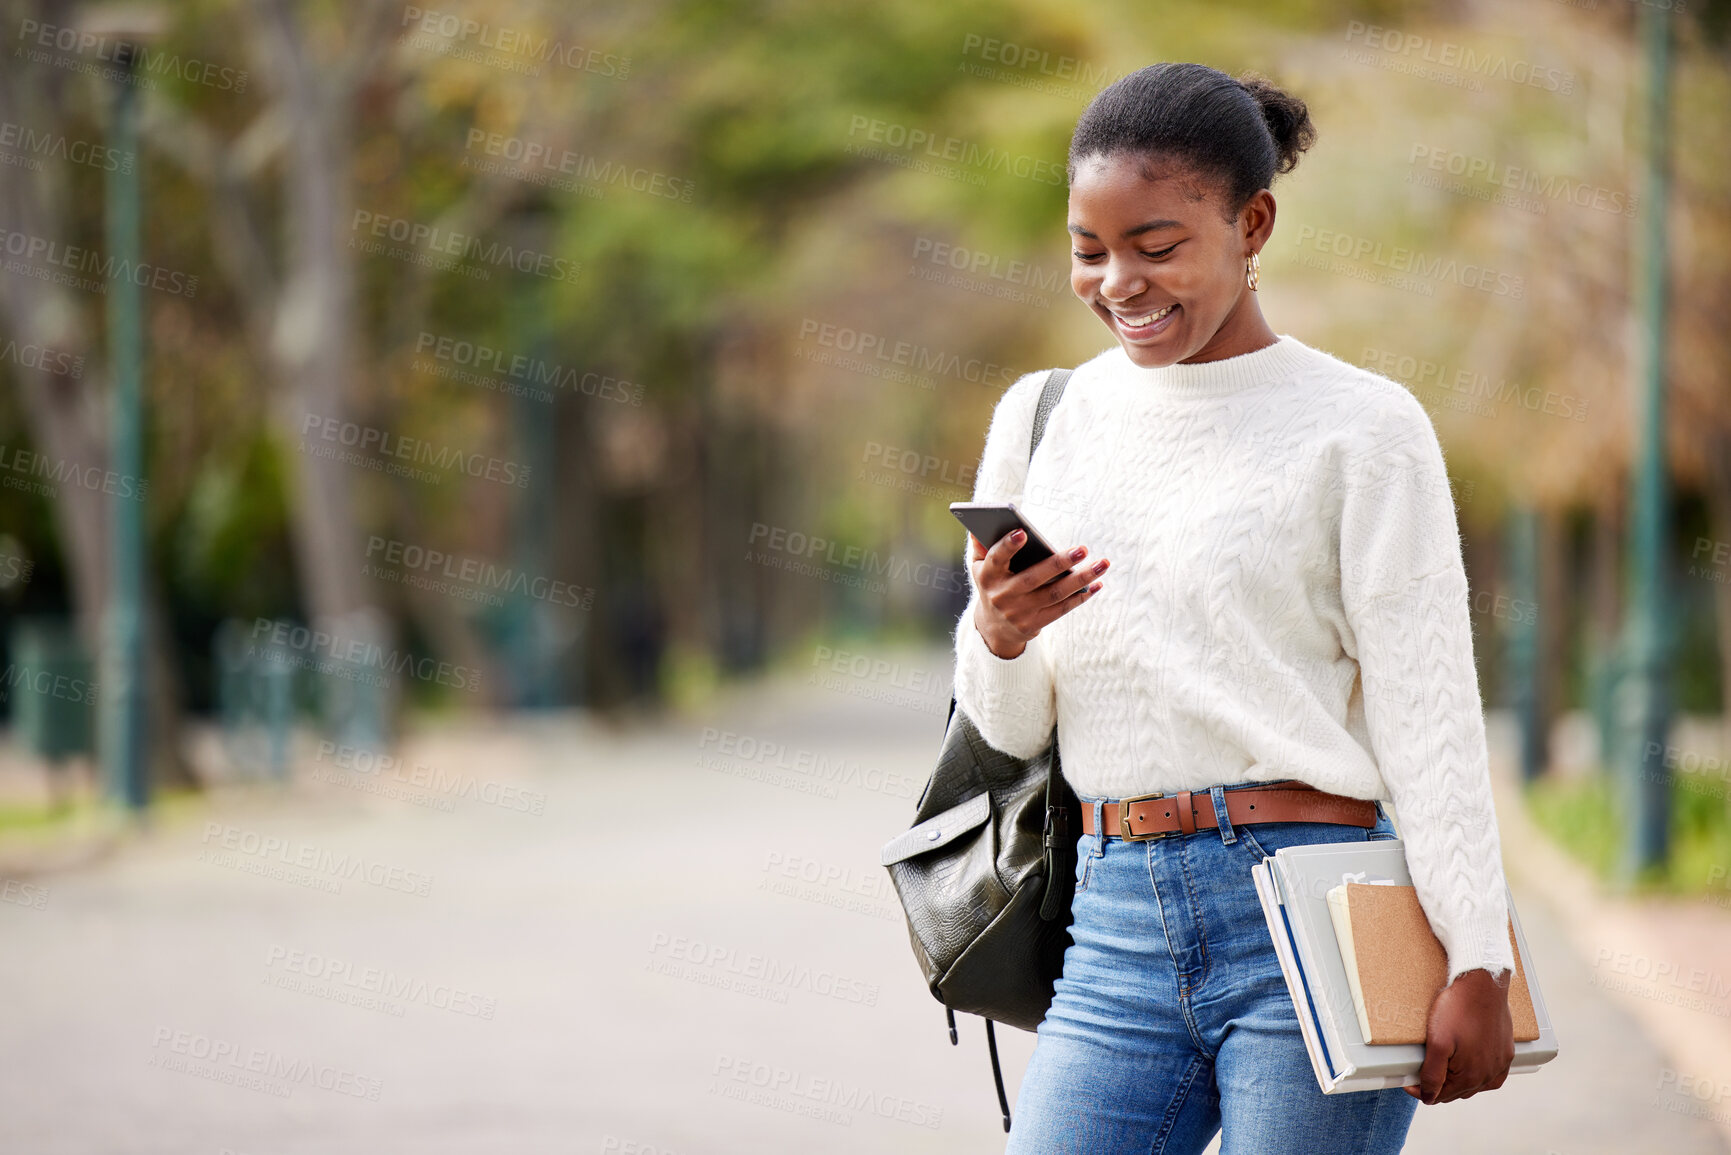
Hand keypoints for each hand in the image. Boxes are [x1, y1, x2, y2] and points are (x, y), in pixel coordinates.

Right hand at [967, 530, 1107, 658]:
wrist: (994, 626)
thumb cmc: (993, 583)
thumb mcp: (980, 565)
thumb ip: (981, 544)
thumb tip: (982, 522)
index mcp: (987, 576)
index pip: (996, 559)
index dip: (1007, 547)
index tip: (1022, 532)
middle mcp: (1002, 596)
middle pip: (1033, 578)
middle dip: (1059, 563)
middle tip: (1083, 548)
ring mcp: (1019, 612)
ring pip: (1054, 594)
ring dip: (1081, 579)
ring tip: (1102, 563)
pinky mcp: (1034, 624)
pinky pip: (1061, 610)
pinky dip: (1080, 597)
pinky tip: (1097, 584)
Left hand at [1405, 967, 1514, 1103]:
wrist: (1483, 984)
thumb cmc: (1458, 1010)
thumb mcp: (1437, 1043)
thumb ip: (1432, 1074)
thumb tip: (1428, 1097)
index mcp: (1471, 1077)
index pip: (1440, 1096)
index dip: (1421, 1090)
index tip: (1408, 1081)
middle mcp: (1489, 1076)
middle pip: (1457, 1092)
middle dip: (1438, 1086)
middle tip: (1422, 1072)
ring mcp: (1500, 1064)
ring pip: (1474, 1085)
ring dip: (1457, 1081)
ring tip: (1442, 1068)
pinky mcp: (1506, 1053)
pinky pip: (1491, 1074)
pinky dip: (1477, 1075)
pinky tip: (1469, 1067)